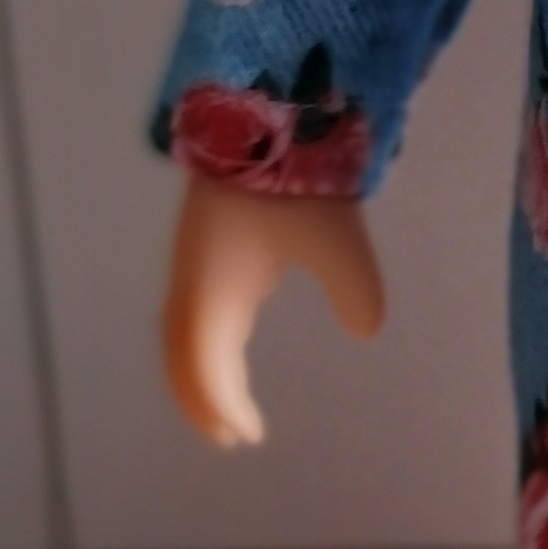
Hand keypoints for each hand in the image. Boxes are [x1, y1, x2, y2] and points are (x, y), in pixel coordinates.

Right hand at [161, 176, 385, 448]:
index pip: (209, 364)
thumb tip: (367, 330)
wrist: (256, 112)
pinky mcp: (203, 239)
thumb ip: (354, 289)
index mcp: (214, 291)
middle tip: (228, 436)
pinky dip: (202, 339)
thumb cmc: (292, 180)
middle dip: (200, 397)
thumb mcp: (337, 238)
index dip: (224, 404)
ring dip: (196, 370)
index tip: (250, 436)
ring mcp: (193, 259)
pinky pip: (191, 307)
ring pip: (181, 332)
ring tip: (226, 400)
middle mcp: (193, 281)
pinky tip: (233, 334)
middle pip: (182, 355)